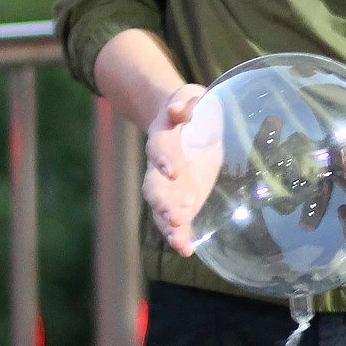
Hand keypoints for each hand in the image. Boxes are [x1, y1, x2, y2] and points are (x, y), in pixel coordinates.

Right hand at [142, 83, 222, 255]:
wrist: (183, 121)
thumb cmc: (192, 107)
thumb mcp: (192, 96)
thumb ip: (186, 101)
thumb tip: (177, 111)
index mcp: (163, 136)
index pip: (160, 148)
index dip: (165, 159)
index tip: (175, 172)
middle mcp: (160, 165)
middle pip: (153, 185)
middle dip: (162, 202)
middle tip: (175, 217)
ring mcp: (168, 185)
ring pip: (160, 207)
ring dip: (168, 224)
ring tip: (178, 242)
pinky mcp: (179, 198)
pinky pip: (175, 220)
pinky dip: (179, 235)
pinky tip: (186, 250)